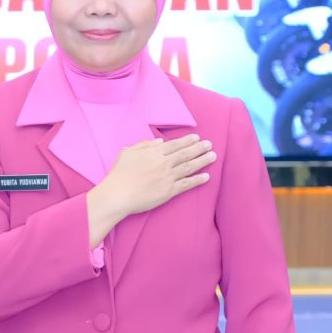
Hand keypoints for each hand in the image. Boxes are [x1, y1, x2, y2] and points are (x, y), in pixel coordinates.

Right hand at [93, 134, 213, 219]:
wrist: (118, 194)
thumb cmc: (119, 174)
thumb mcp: (127, 153)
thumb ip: (144, 145)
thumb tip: (160, 141)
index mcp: (154, 153)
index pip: (175, 145)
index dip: (187, 141)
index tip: (197, 138)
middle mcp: (164, 163)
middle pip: (186, 154)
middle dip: (199, 148)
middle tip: (210, 145)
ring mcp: (168, 177)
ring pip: (189, 167)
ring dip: (203, 161)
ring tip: (213, 156)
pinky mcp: (169, 191)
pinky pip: (187, 184)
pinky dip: (198, 180)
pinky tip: (207, 176)